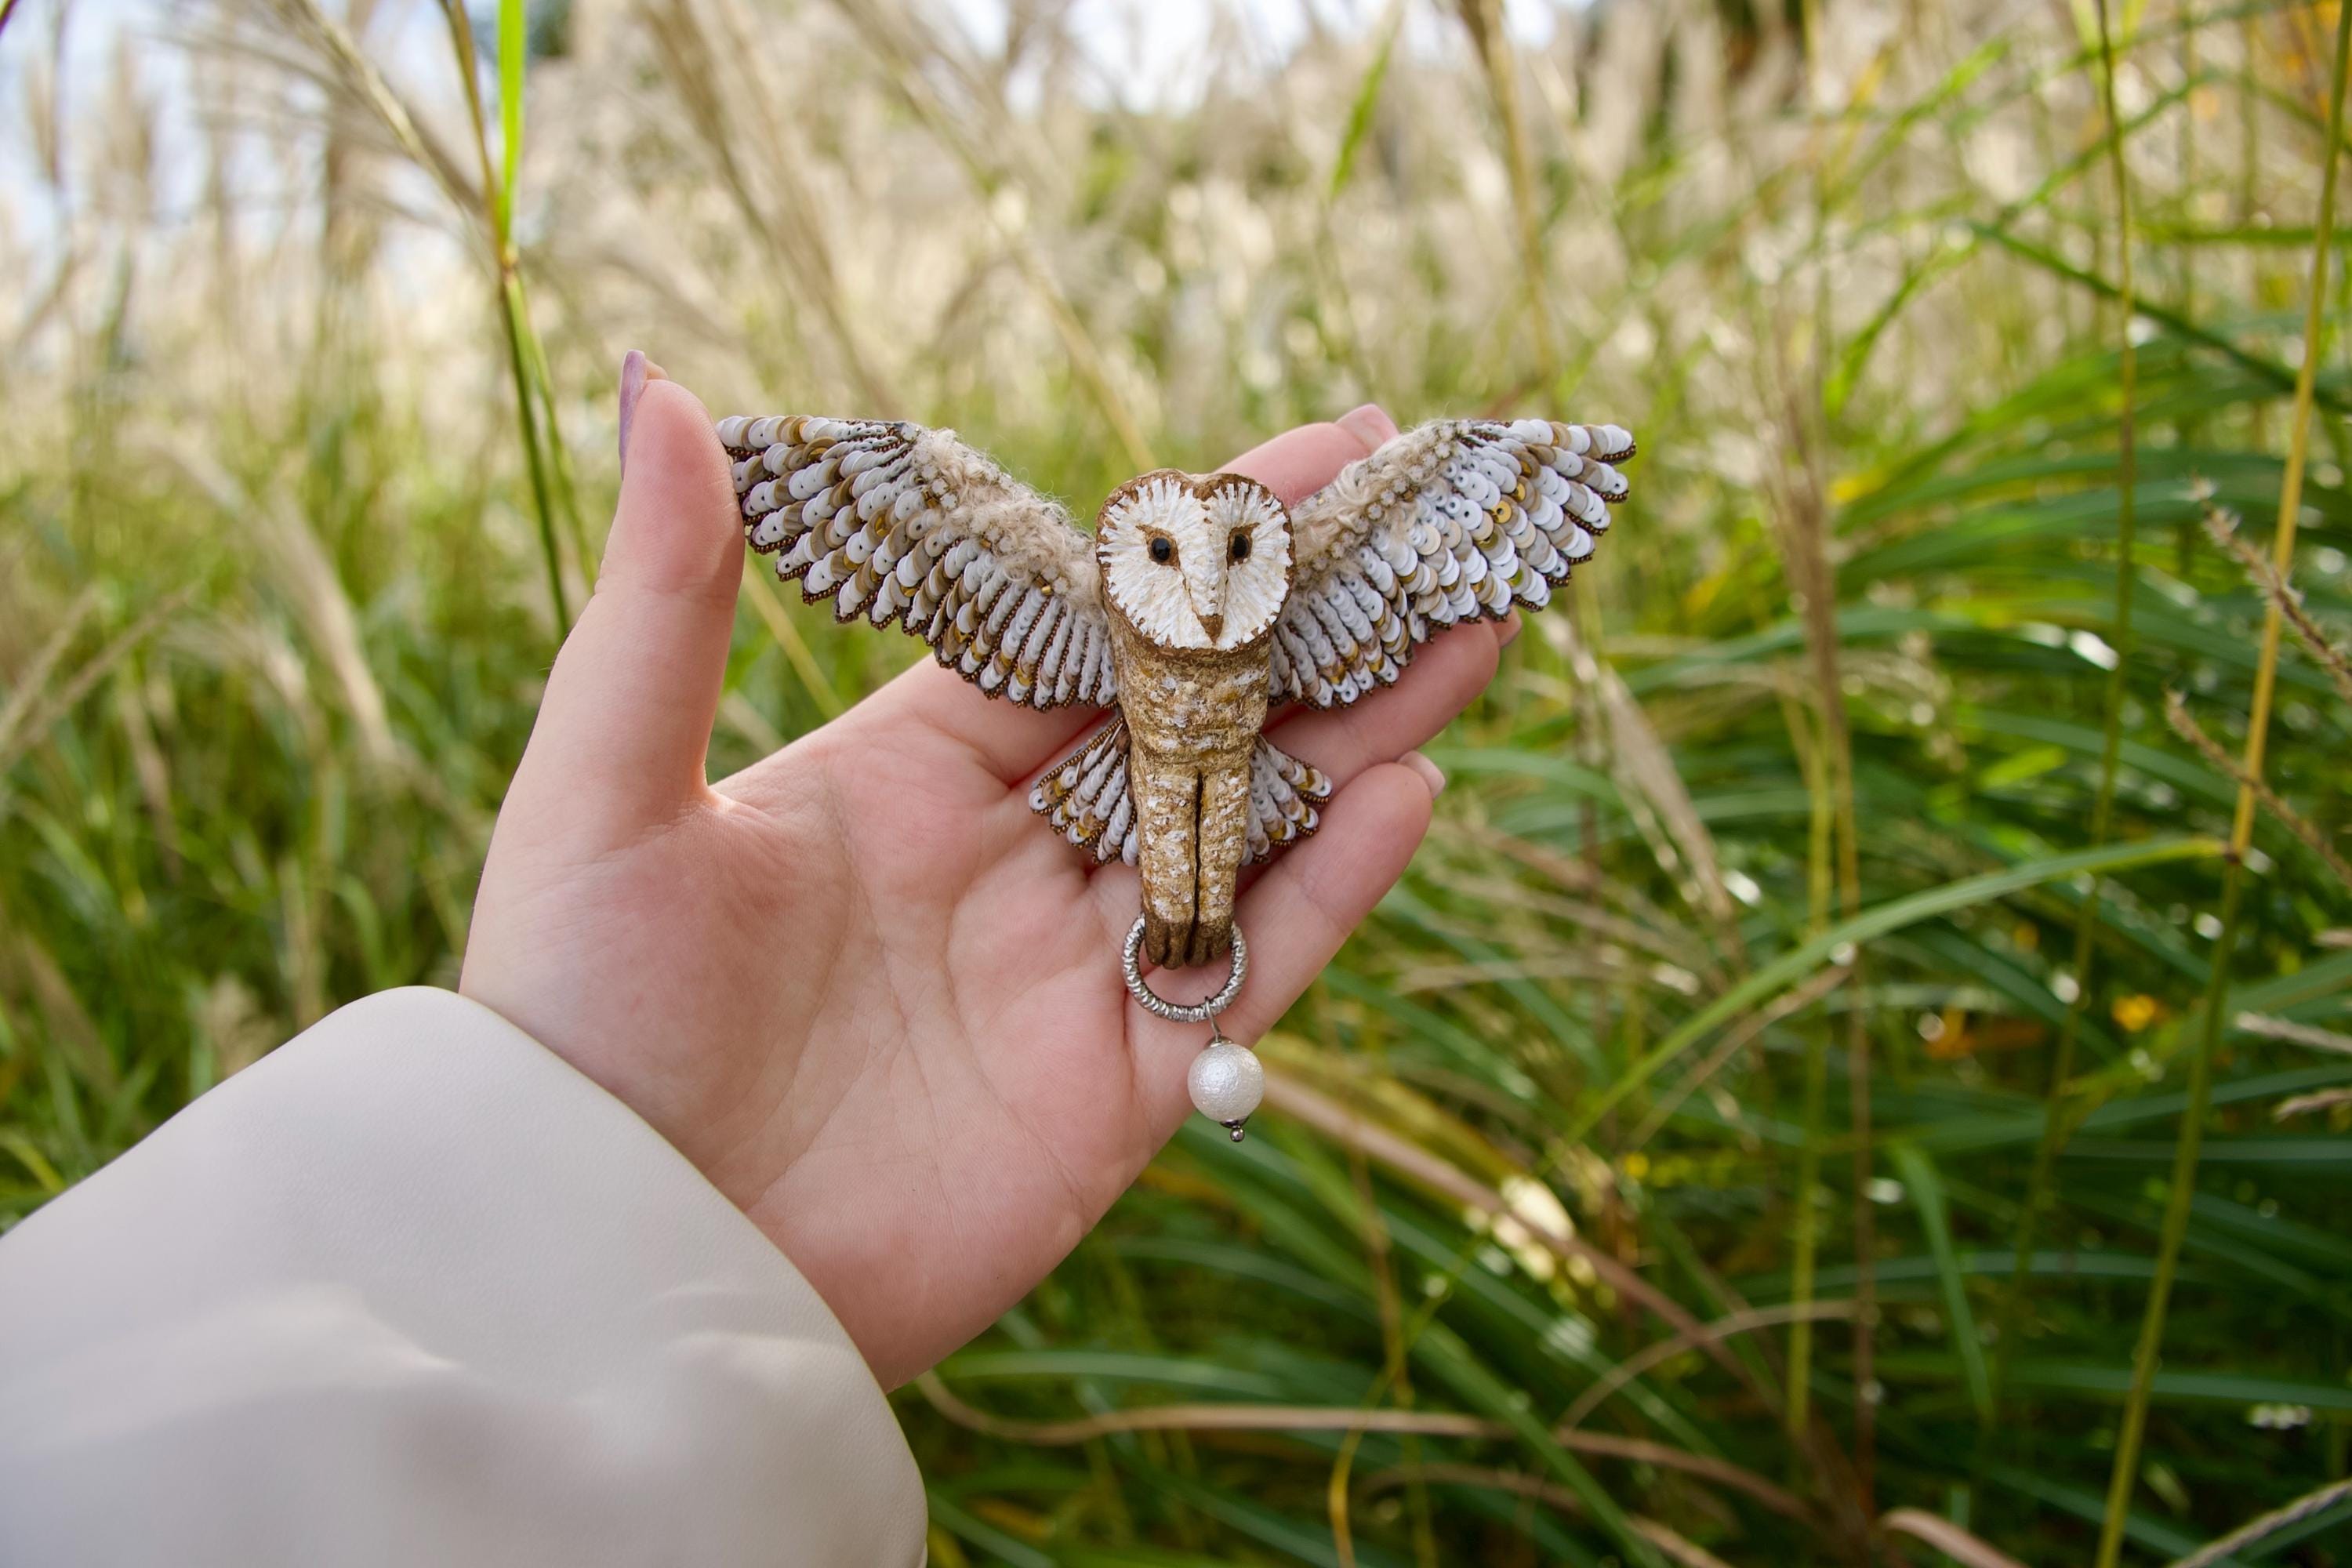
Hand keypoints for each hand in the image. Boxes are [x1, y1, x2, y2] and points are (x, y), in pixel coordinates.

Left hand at [459, 357, 1512, 1385]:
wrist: (604, 1269)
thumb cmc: (572, 1028)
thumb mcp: (604, 793)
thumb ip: (668, 598)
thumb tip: (663, 383)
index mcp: (901, 773)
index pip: (1086, 625)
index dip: (1201, 539)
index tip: (1322, 449)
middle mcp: (1005, 863)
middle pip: (1194, 715)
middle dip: (1319, 620)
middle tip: (1444, 520)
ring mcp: (1068, 978)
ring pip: (1247, 827)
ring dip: (1363, 728)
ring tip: (1474, 627)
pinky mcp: (1113, 1097)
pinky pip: (1245, 971)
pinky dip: (1330, 885)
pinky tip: (1411, 786)